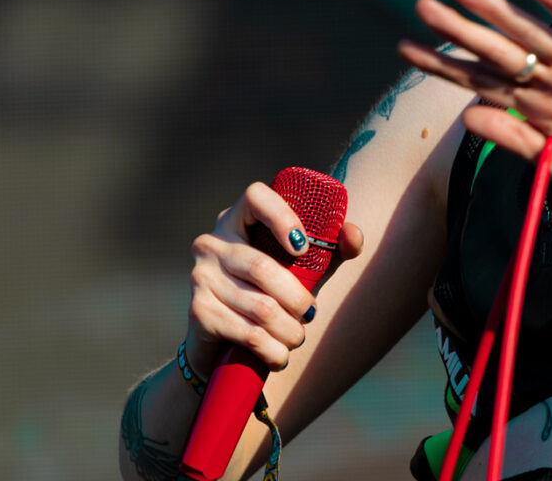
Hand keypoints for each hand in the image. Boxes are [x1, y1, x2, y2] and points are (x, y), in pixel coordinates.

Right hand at [185, 182, 365, 370]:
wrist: (221, 344)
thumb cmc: (270, 294)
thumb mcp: (302, 268)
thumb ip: (331, 249)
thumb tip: (354, 235)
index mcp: (238, 220)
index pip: (256, 196)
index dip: (282, 216)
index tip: (304, 247)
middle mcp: (212, 242)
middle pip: (263, 268)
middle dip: (297, 299)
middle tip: (310, 314)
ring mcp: (201, 276)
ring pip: (261, 307)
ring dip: (290, 331)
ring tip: (297, 337)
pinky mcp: (198, 311)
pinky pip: (248, 333)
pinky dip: (273, 350)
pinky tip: (280, 355)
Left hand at [399, 0, 551, 213]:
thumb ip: (518, 142)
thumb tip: (468, 115)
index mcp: (537, 114)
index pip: (481, 84)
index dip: (446, 65)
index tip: (406, 47)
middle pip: (498, 53)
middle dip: (460, 31)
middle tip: (422, 4)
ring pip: (531, 34)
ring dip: (497, 10)